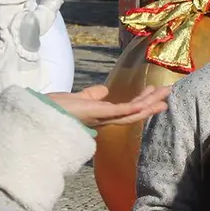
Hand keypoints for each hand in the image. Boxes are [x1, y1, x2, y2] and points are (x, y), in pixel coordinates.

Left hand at [46, 84, 169, 127]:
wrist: (41, 114)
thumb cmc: (56, 109)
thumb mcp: (79, 98)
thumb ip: (92, 95)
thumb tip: (104, 91)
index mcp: (101, 116)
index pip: (126, 110)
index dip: (142, 103)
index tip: (155, 94)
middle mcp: (104, 120)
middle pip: (133, 112)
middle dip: (151, 103)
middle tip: (168, 92)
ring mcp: (102, 118)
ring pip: (131, 112)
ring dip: (148, 103)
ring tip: (164, 94)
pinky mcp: (97, 114)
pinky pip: (120, 112)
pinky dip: (134, 107)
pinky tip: (146, 102)